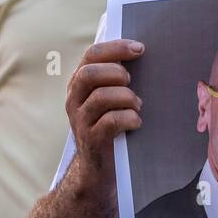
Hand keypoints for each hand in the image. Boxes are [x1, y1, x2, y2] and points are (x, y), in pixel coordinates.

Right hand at [65, 39, 143, 174]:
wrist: (97, 169)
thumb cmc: (111, 126)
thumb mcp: (109, 99)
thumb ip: (116, 78)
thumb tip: (143, 52)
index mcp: (79, 84)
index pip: (91, 55)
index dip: (116, 47)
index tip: (140, 48)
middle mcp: (74, 100)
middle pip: (89, 73)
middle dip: (116, 72)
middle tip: (131, 82)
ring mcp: (81, 121)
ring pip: (101, 97)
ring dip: (127, 97)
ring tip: (137, 105)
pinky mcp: (92, 140)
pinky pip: (111, 121)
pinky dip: (129, 118)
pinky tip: (137, 122)